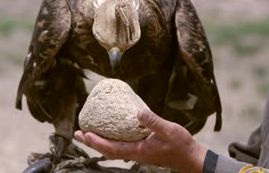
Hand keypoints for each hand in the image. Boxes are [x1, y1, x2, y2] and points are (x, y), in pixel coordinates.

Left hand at [74, 108, 206, 172]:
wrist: (190, 158)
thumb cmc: (180, 145)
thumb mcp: (168, 130)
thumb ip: (153, 121)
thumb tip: (137, 111)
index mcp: (138, 151)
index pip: (112, 148)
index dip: (97, 142)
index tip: (85, 134)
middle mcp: (135, 153)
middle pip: (108, 150)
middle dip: (92, 142)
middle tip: (78, 134)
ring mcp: (137, 152)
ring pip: (113, 149)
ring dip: (99, 142)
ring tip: (87, 134)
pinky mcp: (141, 149)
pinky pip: (120, 146)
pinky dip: (110, 141)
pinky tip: (109, 133)